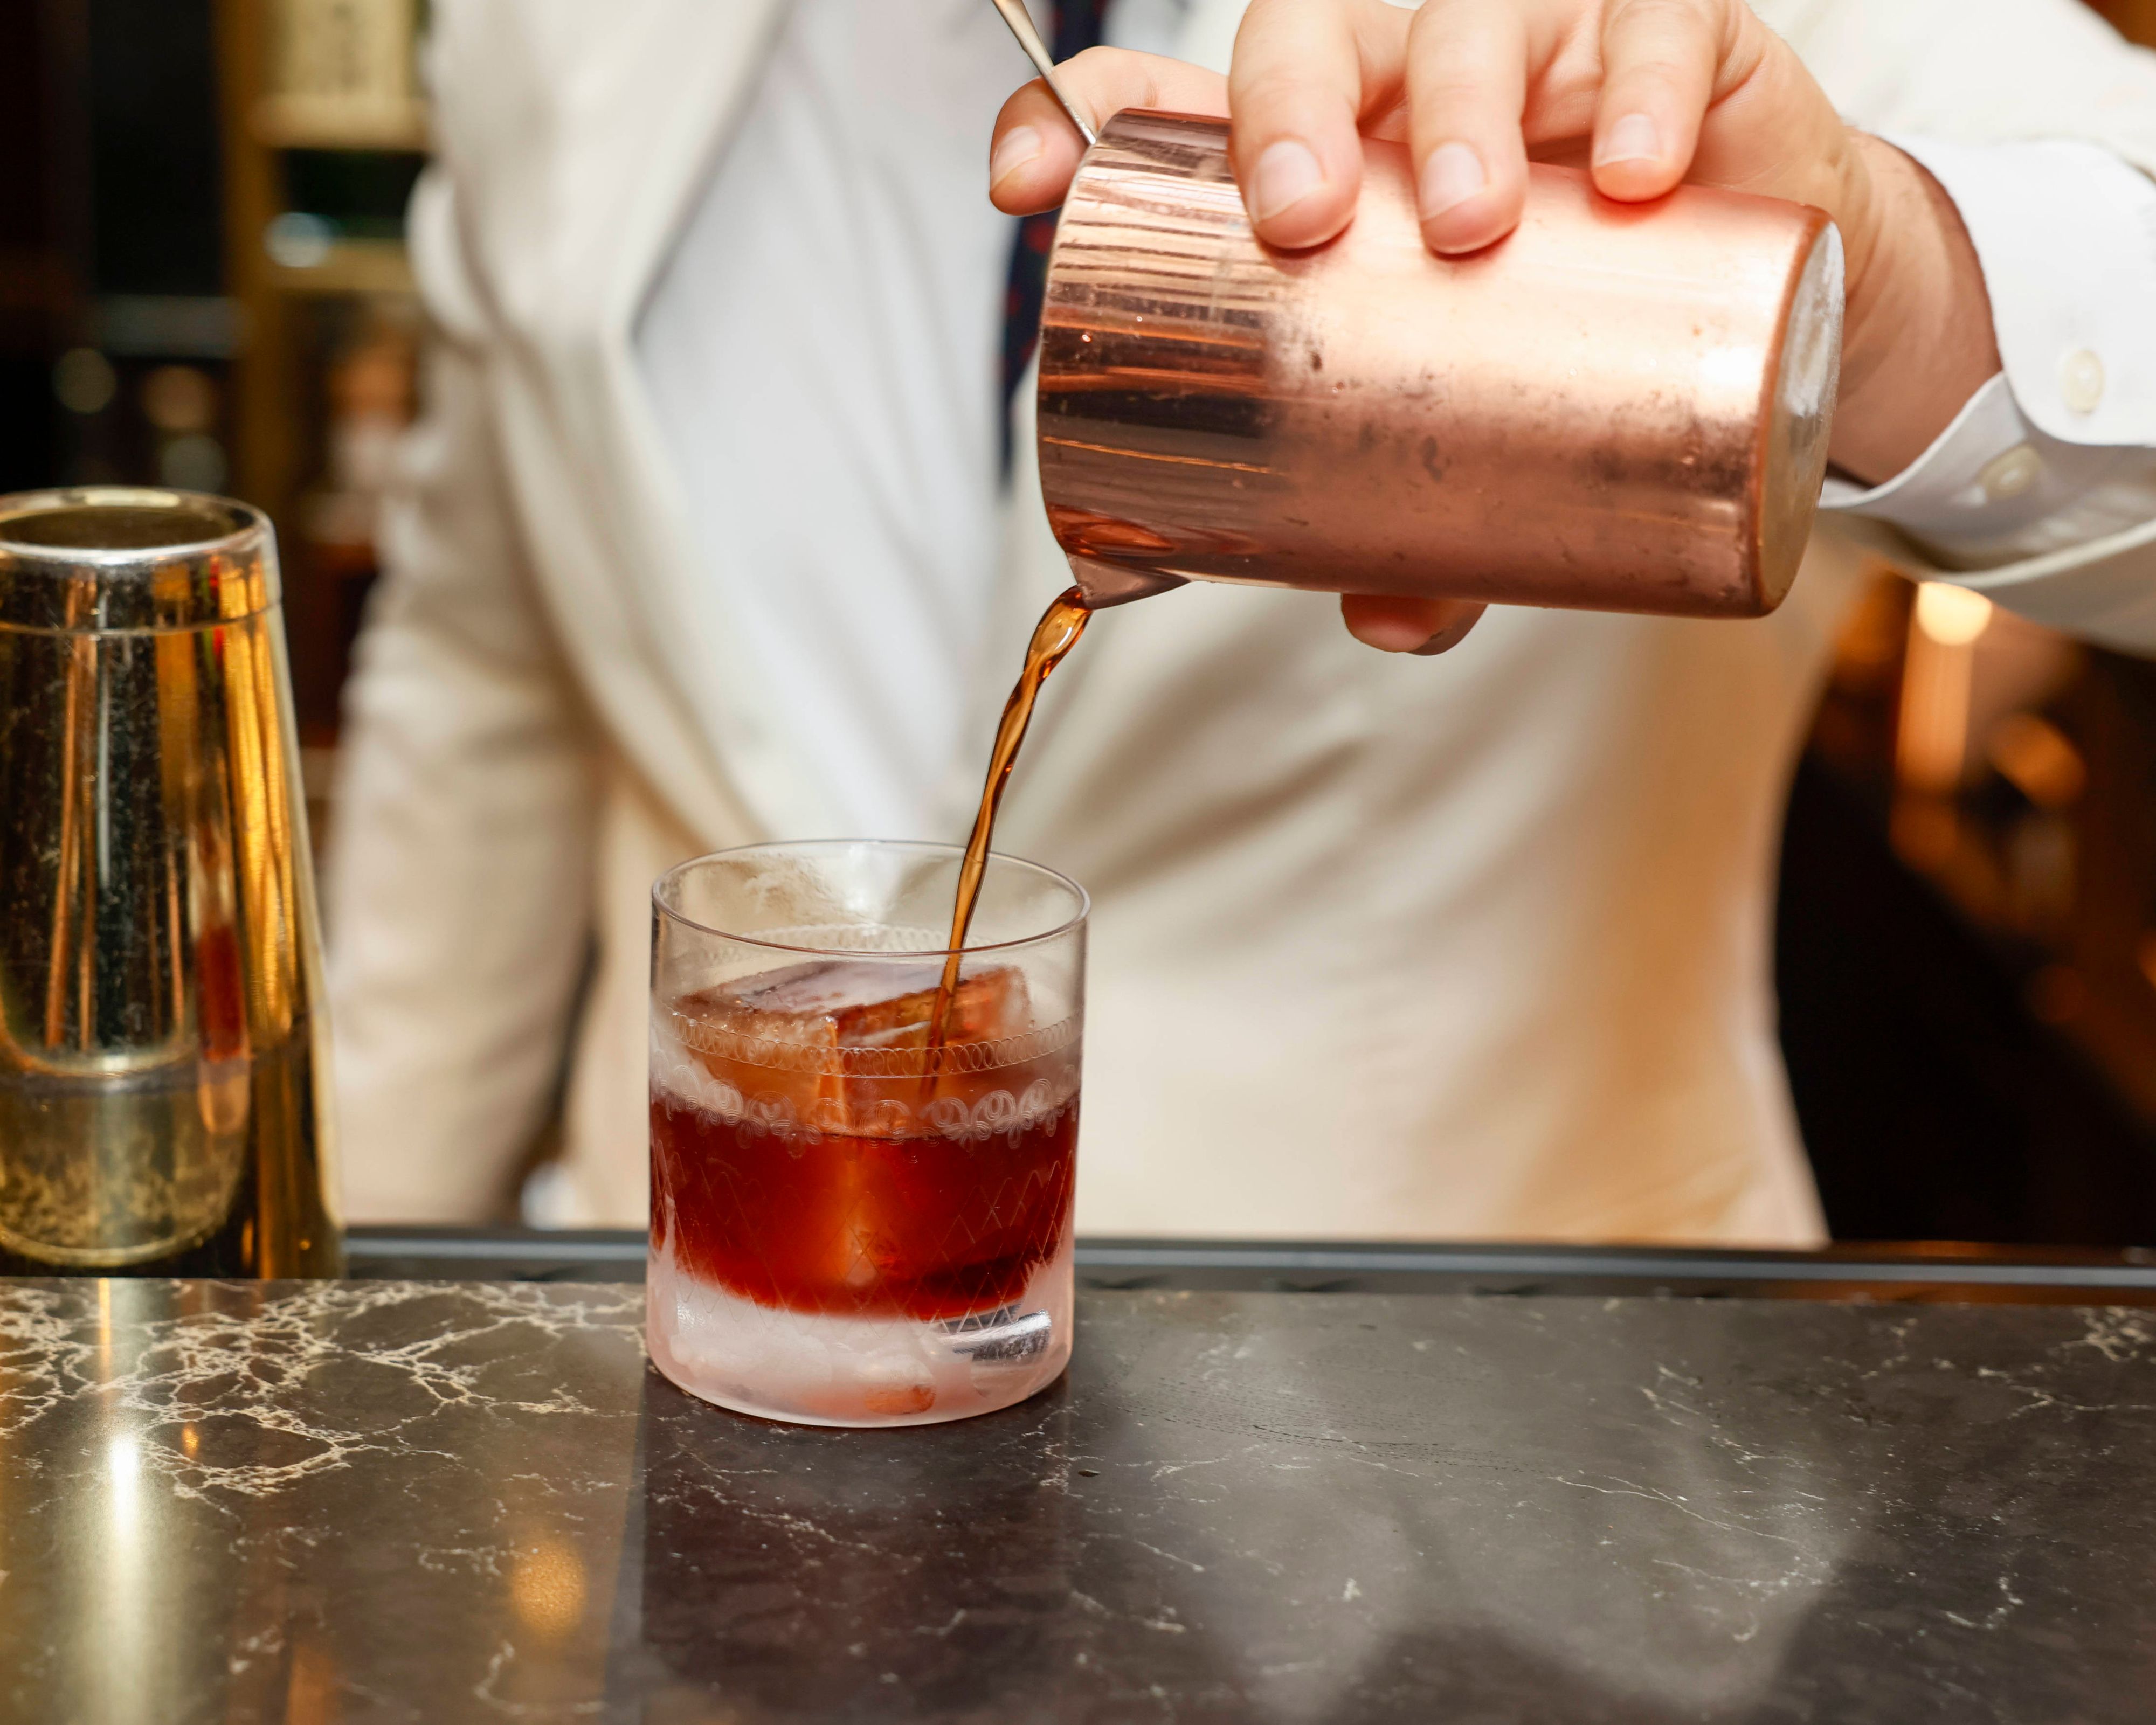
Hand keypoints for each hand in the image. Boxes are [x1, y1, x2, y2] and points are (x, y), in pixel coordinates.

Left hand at [990, 0, 1999, 654]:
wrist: (1768, 294)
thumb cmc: (1568, 341)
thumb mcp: (1474, 435)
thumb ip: (1423, 530)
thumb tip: (1381, 621)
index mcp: (1322, 156)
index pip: (1173, 104)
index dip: (1084, 124)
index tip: (1025, 189)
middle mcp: (1405, 80)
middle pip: (1309, 33)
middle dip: (1286, 112)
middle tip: (1300, 219)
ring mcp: (1537, 42)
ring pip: (1469, 18)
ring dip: (1459, 106)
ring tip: (1472, 221)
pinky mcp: (1669, 38)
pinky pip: (1656, 24)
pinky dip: (1640, 90)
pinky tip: (1632, 176)